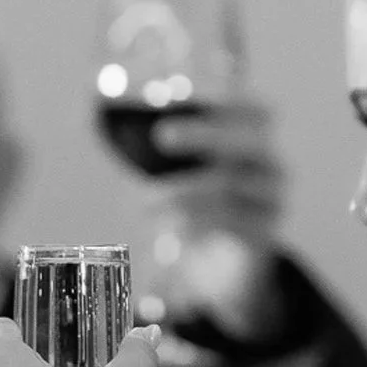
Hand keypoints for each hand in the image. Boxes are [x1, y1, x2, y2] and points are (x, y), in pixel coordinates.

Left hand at [141, 101, 285, 340]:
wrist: (227, 271)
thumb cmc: (199, 209)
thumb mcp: (181, 175)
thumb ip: (155, 147)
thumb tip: (95, 112)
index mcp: (255, 140)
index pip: (256, 110)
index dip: (228, 99)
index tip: (184, 96)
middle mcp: (271, 165)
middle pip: (248, 141)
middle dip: (203, 134)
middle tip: (161, 136)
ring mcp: (271, 201)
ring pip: (228, 186)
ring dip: (178, 192)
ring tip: (142, 204)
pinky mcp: (264, 236)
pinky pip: (228, 223)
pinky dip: (192, 222)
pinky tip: (168, 229)